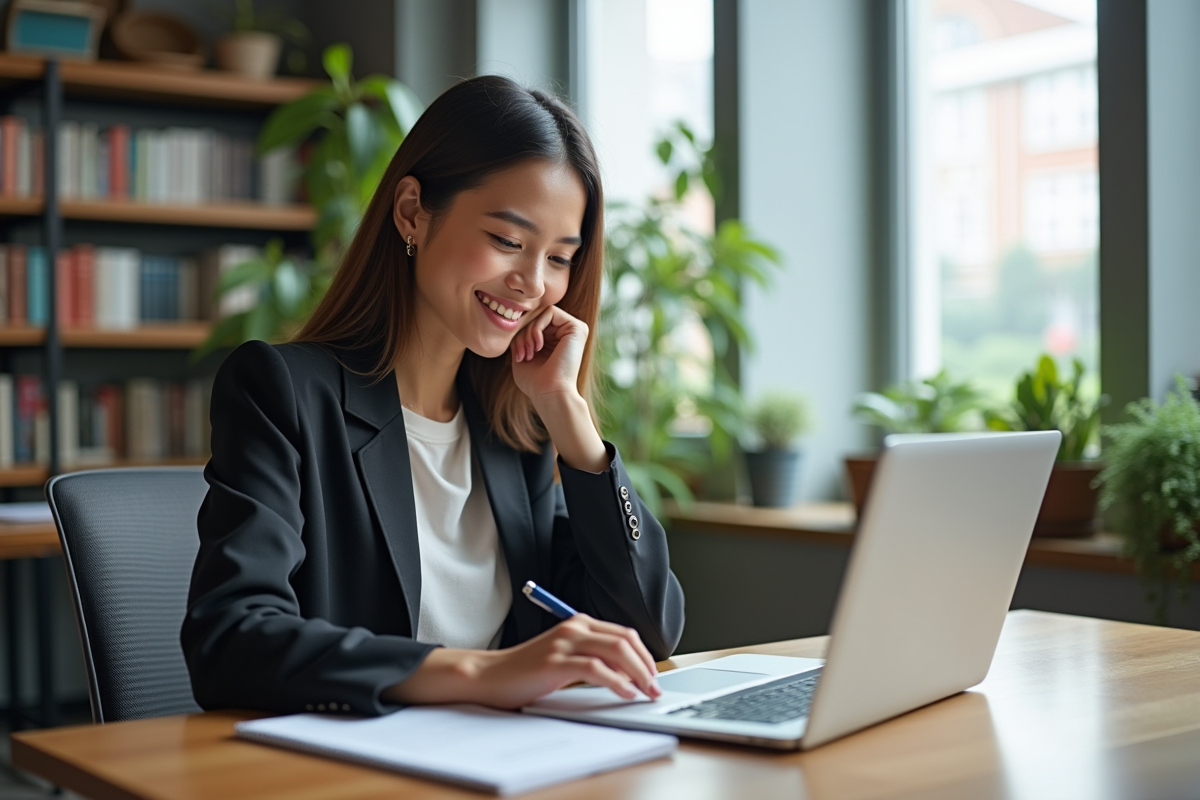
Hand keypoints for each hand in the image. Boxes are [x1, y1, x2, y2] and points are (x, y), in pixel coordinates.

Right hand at [387, 615, 661, 708]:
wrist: (491, 676)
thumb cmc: (527, 670)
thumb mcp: (564, 657)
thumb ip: (591, 656)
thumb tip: (627, 672)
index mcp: (578, 623)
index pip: (624, 634)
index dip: (644, 655)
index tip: (653, 676)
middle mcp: (574, 628)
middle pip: (625, 640)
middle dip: (647, 665)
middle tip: (655, 687)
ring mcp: (565, 643)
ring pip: (616, 651)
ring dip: (638, 673)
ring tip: (645, 692)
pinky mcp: (556, 662)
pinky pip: (596, 669)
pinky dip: (617, 682)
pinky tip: (625, 693)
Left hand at [510, 305, 588, 406]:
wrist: (550, 394)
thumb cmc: (535, 382)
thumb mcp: (522, 355)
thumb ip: (521, 338)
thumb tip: (515, 322)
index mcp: (557, 341)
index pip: (533, 325)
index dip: (520, 336)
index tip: (518, 356)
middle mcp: (567, 334)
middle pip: (536, 318)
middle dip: (523, 334)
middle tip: (521, 354)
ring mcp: (574, 330)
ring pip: (541, 314)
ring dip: (528, 333)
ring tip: (529, 353)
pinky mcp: (578, 327)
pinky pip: (550, 312)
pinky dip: (537, 328)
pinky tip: (538, 346)